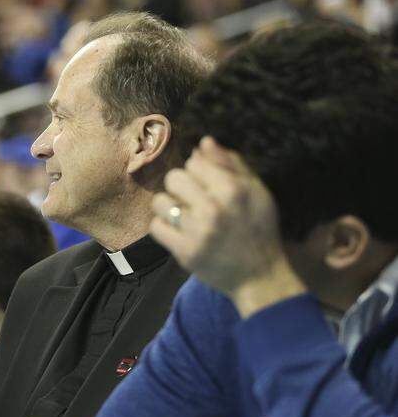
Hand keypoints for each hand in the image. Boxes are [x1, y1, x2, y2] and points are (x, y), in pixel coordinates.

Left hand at [151, 136, 305, 316]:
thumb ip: (230, 164)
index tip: (206, 185)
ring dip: (169, 207)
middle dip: (181, 187)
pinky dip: (164, 228)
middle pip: (174, 178)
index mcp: (234, 189)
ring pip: (160, 201)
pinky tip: (178, 231)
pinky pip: (156, 227)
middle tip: (193, 200)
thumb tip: (203, 142)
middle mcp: (214, 208)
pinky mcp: (185, 252)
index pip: (194, 162)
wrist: (260, 275)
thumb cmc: (259, 228)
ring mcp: (198, 231)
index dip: (197, 172)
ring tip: (184, 215)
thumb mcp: (256, 191)